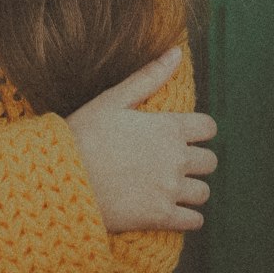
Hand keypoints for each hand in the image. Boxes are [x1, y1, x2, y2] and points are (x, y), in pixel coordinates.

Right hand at [64, 45, 216, 232]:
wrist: (64, 177)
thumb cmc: (85, 132)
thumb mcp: (114, 99)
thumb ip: (150, 76)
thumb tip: (177, 52)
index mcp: (168, 128)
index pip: (208, 128)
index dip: (198, 129)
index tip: (184, 133)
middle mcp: (176, 160)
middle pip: (209, 161)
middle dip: (195, 159)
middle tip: (173, 159)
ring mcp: (170, 190)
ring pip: (203, 192)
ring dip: (191, 188)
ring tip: (170, 184)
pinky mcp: (161, 217)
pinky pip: (193, 220)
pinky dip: (188, 216)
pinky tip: (171, 208)